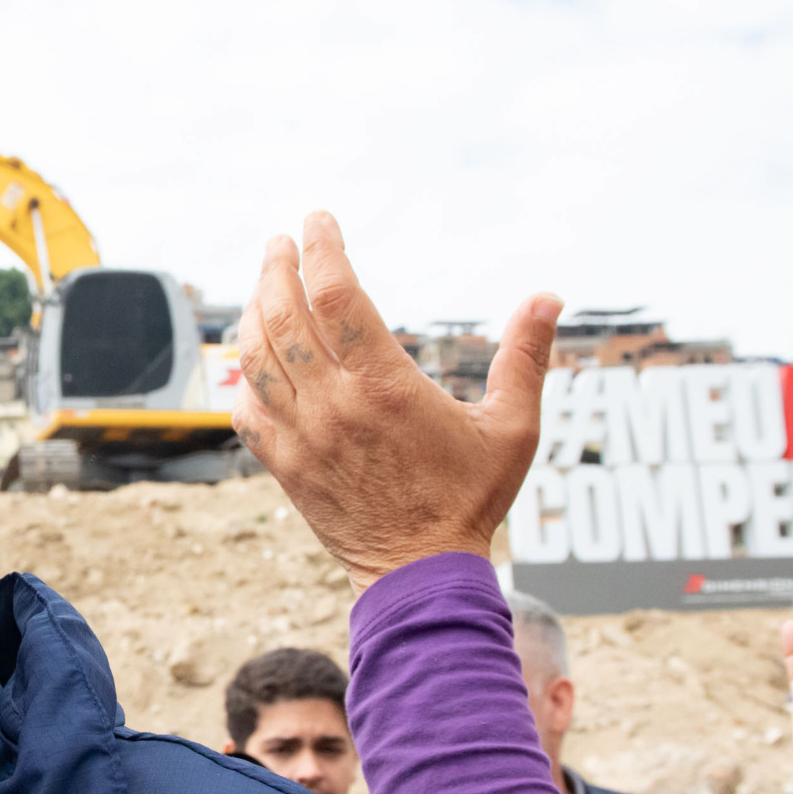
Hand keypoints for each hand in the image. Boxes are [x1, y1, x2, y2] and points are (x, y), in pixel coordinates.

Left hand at [232, 211, 563, 591]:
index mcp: (386, 386)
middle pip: (283, 315)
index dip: (323, 248)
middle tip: (281, 242)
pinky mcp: (283, 466)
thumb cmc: (470, 499)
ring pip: (256, 358)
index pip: (338, 295)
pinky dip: (244, 377)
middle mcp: (334, 406)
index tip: (319, 220)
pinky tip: (253, 357)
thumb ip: (525, 358)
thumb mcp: (513, 428)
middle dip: (276, 268)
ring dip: (253, 312)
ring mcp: (301, 437)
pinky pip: (246, 409)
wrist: (420, 573)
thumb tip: (548, 297)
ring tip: (263, 284)